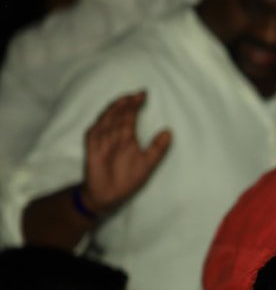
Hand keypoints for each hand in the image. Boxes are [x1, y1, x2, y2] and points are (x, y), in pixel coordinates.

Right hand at [81, 92, 171, 215]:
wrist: (110, 195)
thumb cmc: (127, 178)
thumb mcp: (148, 164)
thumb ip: (157, 148)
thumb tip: (169, 132)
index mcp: (127, 137)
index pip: (130, 116)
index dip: (135, 105)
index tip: (144, 94)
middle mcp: (114, 137)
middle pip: (119, 115)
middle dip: (126, 104)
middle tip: (137, 94)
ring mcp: (102, 142)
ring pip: (106, 122)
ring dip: (113, 111)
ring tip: (124, 101)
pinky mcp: (92, 151)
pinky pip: (93, 136)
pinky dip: (98, 128)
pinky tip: (104, 121)